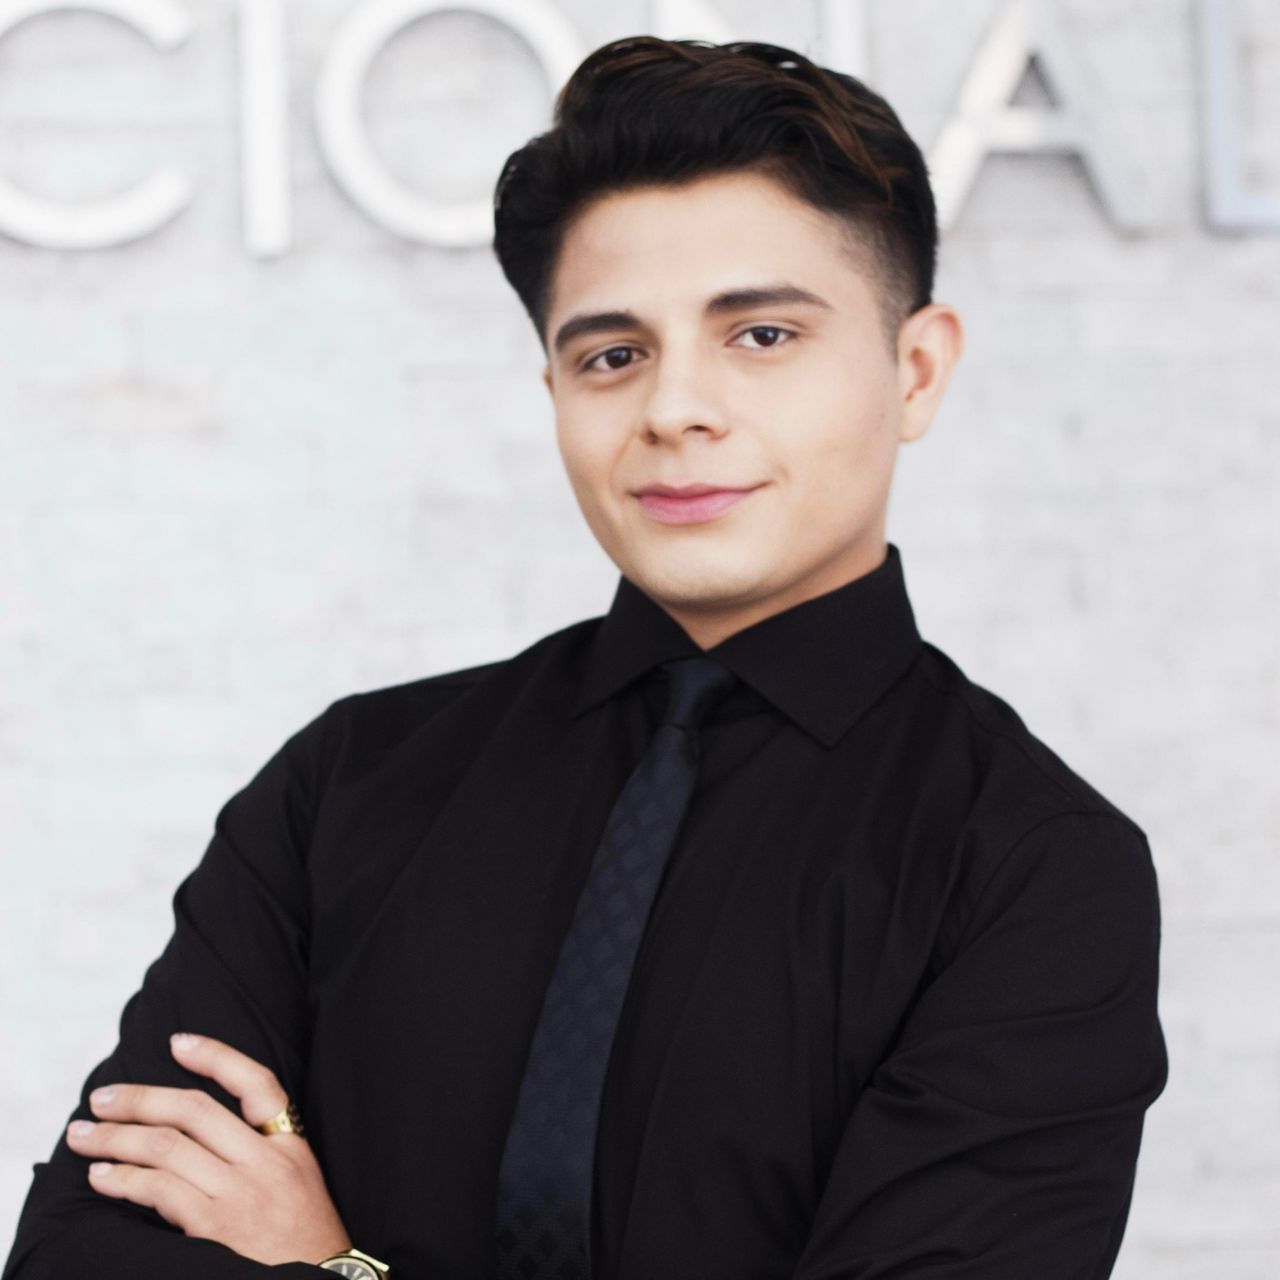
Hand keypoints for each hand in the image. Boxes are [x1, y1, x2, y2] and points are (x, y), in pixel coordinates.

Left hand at [65, 1032, 352, 1266]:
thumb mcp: (299, 1180)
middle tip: (101, 1097)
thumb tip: (193, 1129)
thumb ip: (261, 1151)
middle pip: (195, 1111)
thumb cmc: (302, 1241)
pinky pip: (160, 1192)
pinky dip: (124, 1179)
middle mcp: (265, 1162)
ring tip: (84, 1136)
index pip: (257, 1083)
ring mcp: (240, 1195)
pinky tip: (102, 1176)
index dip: (216, 1056)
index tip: (177, 1042)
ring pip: (167, 1148)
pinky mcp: (214, 1230)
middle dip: (140, 1099)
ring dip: (116, 1138)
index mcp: (291, 1145)